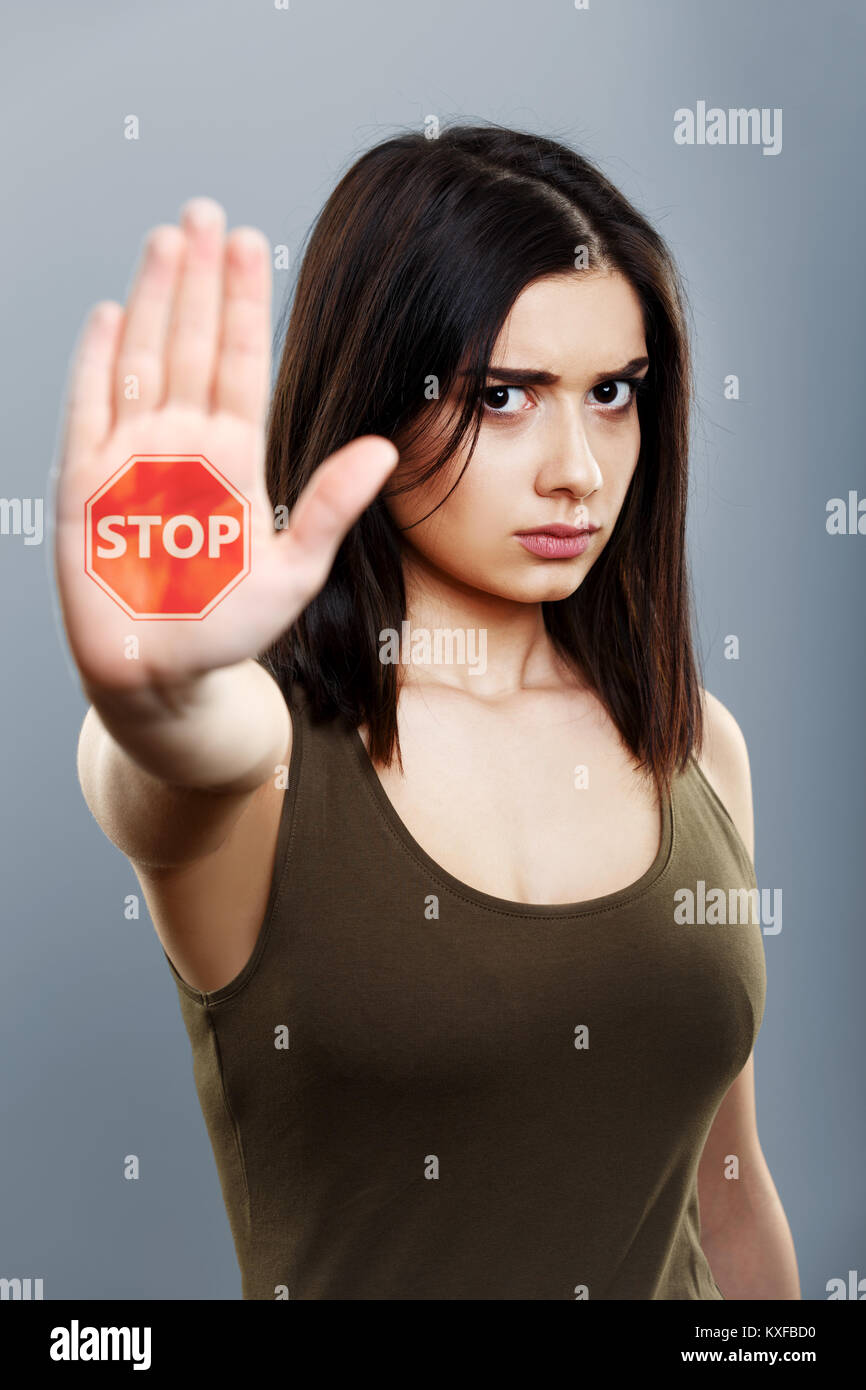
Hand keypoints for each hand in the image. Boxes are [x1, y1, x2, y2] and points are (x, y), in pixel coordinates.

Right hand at [53, 197, 397, 692]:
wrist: (164, 677)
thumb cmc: (230, 632)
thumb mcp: (294, 571)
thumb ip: (330, 505)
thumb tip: (386, 448)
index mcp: (234, 458)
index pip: (240, 361)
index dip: (244, 301)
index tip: (251, 240)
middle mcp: (183, 445)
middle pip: (191, 343)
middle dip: (199, 278)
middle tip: (206, 210)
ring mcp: (131, 459)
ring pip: (143, 359)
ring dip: (153, 300)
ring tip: (167, 239)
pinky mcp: (85, 484)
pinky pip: (89, 409)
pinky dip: (98, 363)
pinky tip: (110, 313)